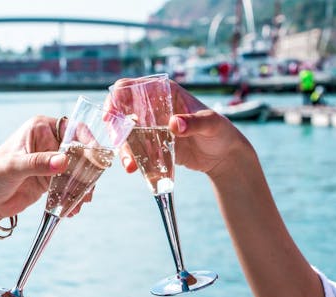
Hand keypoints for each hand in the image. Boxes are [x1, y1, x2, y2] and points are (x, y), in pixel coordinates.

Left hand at [0, 115, 90, 218]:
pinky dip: (74, 196)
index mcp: (41, 128)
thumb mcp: (14, 167)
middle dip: (87, 170)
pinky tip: (72, 208)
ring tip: (81, 202)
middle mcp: (49, 141)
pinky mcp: (52, 179)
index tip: (96, 158)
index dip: (87, 141)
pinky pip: (70, 185)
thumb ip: (39, 163)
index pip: (72, 129)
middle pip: (80, 151)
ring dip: (82, 186)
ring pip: (78, 170)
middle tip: (89, 187)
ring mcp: (51, 161)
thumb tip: (63, 161)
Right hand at [116, 80, 249, 177]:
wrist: (224, 156)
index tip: (111, 115)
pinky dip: (131, 158)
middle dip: (115, 129)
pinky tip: (134, 169)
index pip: (130, 88)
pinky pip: (134, 150)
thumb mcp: (212, 124)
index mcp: (164, 92)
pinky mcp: (151, 146)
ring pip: (126, 134)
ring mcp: (150, 127)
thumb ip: (195, 122)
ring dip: (122, 148)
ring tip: (129, 166)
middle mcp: (152, 107)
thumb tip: (174, 124)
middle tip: (118, 145)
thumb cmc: (221, 132)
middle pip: (122, 112)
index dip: (115, 99)